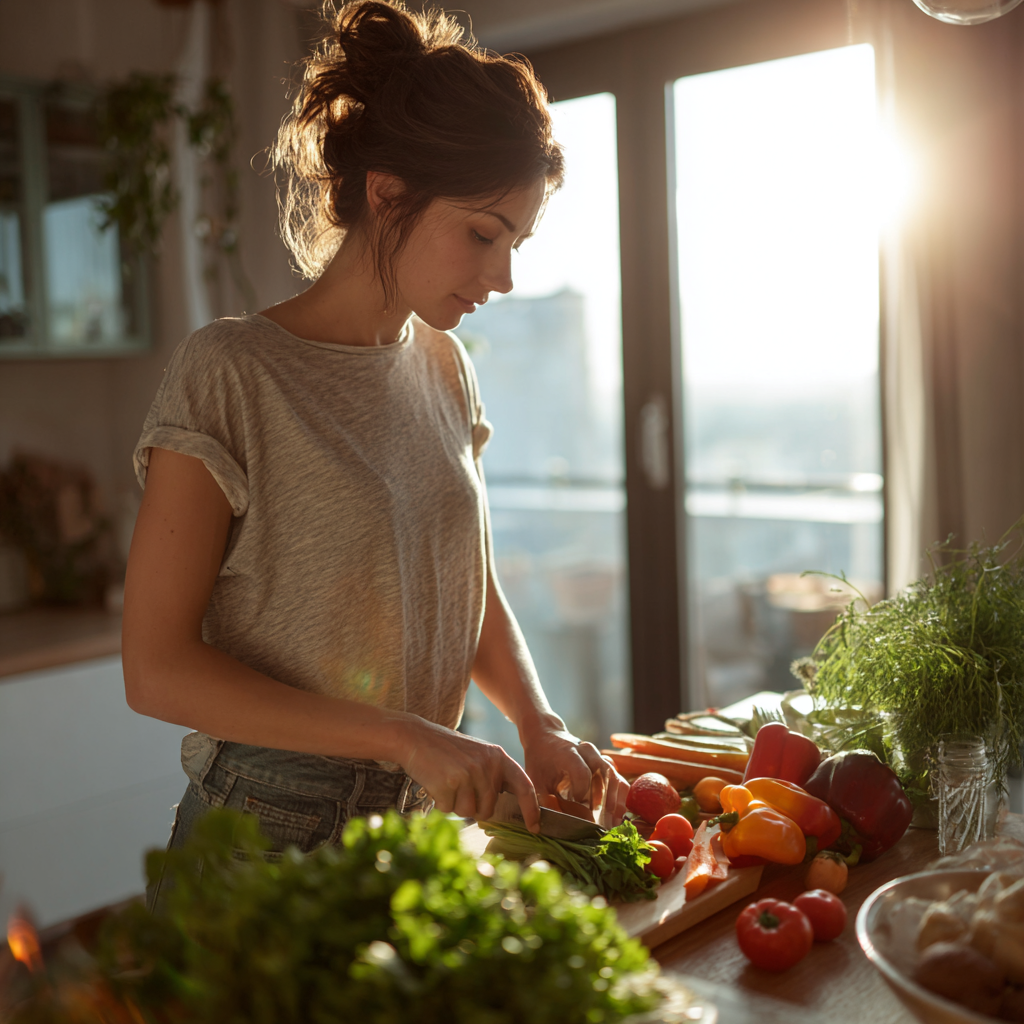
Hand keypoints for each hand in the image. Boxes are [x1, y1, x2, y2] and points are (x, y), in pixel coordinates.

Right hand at [397, 716, 539, 831]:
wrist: (414, 737)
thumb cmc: (446, 751)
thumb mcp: (477, 756)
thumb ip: (492, 777)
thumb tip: (501, 811)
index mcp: (498, 756)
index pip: (524, 786)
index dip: (531, 809)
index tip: (535, 827)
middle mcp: (487, 765)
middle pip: (489, 808)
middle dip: (473, 806)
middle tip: (458, 785)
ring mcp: (468, 773)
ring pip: (468, 812)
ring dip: (456, 804)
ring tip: (447, 781)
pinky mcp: (449, 782)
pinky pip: (449, 809)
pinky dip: (441, 802)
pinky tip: (436, 782)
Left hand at [521, 716, 629, 825]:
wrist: (547, 737)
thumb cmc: (539, 762)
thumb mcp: (535, 780)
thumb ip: (542, 802)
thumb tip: (544, 828)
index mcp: (568, 753)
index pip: (582, 772)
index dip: (582, 792)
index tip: (577, 808)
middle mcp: (588, 752)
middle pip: (604, 775)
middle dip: (604, 803)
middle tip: (602, 826)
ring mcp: (600, 757)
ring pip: (615, 778)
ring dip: (616, 802)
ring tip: (613, 824)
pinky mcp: (607, 765)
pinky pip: (620, 780)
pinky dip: (620, 798)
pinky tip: (617, 816)